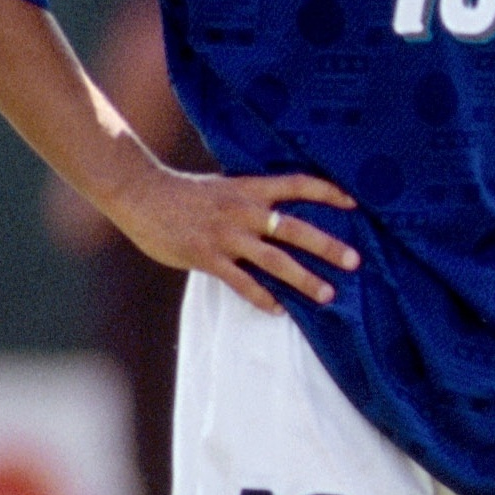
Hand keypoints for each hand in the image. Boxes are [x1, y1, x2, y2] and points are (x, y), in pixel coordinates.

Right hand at [108, 163, 360, 312]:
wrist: (140, 194)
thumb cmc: (184, 193)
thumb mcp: (224, 186)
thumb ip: (251, 198)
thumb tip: (280, 212)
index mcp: (249, 189)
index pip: (296, 184)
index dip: (326, 192)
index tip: (354, 202)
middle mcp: (243, 211)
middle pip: (295, 228)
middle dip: (327, 246)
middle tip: (354, 261)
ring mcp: (226, 236)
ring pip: (274, 261)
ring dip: (304, 279)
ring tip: (328, 294)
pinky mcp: (206, 257)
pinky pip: (241, 282)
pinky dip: (262, 298)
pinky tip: (279, 310)